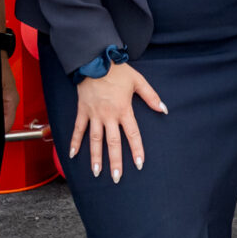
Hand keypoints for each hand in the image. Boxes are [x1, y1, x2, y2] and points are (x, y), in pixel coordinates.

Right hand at [73, 63, 166, 181]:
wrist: (95, 60)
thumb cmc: (118, 71)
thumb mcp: (138, 81)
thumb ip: (151, 97)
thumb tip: (164, 109)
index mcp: (123, 110)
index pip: (132, 134)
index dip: (136, 150)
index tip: (139, 164)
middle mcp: (108, 115)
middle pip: (112, 142)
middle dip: (115, 161)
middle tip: (116, 177)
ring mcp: (94, 114)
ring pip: (94, 139)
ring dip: (95, 157)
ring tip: (96, 173)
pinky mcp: (82, 110)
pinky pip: (78, 129)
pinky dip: (75, 142)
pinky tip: (72, 155)